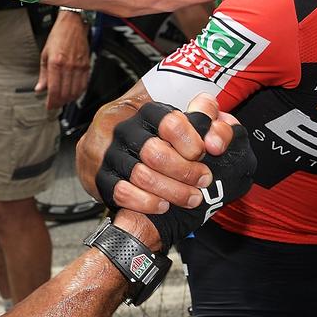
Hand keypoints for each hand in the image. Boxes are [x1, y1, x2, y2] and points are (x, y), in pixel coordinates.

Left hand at [36, 11, 90, 109]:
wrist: (73, 24)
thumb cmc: (58, 36)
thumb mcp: (45, 54)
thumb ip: (43, 74)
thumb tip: (40, 88)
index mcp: (55, 63)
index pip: (54, 90)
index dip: (51, 102)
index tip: (49, 106)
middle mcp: (68, 67)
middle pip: (65, 93)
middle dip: (59, 102)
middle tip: (55, 104)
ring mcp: (79, 67)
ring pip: (75, 91)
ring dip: (69, 99)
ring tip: (63, 100)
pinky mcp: (86, 66)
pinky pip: (84, 85)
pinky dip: (78, 92)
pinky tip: (73, 93)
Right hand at [79, 94, 236, 214]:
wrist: (105, 144)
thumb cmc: (153, 133)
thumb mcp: (182, 118)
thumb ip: (206, 120)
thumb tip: (216, 142)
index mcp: (146, 111)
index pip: (171, 123)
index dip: (192, 143)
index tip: (202, 154)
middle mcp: (125, 129)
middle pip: (156, 153)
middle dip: (186, 172)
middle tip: (203, 181)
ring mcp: (109, 153)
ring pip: (142, 176)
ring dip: (172, 192)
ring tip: (191, 197)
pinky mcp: (100, 176)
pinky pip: (122, 193)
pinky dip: (147, 203)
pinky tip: (163, 205)